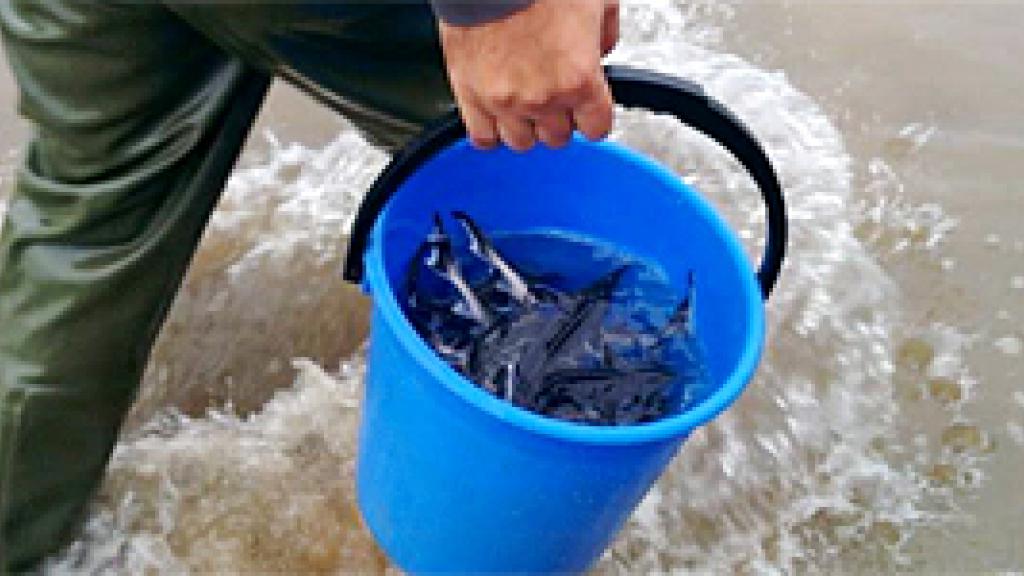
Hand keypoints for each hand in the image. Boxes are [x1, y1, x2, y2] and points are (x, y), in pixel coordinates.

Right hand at [438, 0, 619, 150]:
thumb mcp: (598, 1)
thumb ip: (605, 37)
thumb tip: (601, 51)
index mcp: (579, 79)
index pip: (596, 128)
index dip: (593, 117)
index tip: (588, 110)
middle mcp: (543, 98)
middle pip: (557, 138)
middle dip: (559, 119)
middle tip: (553, 96)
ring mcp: (504, 101)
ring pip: (521, 142)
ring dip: (525, 126)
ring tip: (523, 103)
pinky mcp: (471, 95)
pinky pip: (483, 137)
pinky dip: (491, 130)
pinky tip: (496, 114)